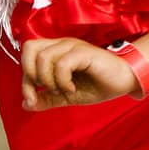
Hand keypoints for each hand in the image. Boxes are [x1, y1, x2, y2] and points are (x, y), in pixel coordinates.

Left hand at [20, 37, 141, 109]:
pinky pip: (62, 64)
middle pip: (29, 49)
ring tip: (63, 89)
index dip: (25, 80)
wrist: (123, 81)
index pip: (27, 56)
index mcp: (55, 51)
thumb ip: (46, 99)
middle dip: (31, 75)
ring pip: (44, 57)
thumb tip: (25, 104)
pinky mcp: (84, 52)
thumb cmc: (97, 85)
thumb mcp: (66, 96)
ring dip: (49, 79)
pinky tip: (72, 89)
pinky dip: (63, 81)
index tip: (32, 99)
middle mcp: (61, 44)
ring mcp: (72, 46)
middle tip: (47, 90)